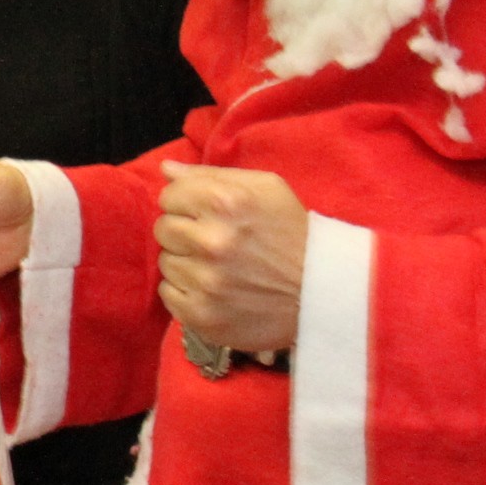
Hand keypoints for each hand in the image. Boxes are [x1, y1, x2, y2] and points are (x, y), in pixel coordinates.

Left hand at [154, 166, 309, 354]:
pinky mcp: (201, 315)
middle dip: (184, 232)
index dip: (187, 203)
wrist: (322, 292)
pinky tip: (213, 288)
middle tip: (213, 242)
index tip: (208, 215)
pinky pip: (168, 294)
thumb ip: (210, 175)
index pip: (169, 196)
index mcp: (225, 202)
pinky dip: (186, 291)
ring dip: (186, 262)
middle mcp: (212, 241)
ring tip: (218, 267)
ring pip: (165, 262)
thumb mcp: (264, 188)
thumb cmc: (291, 233)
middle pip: (163, 228)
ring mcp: (205, 281)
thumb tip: (166, 170)